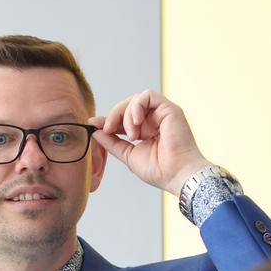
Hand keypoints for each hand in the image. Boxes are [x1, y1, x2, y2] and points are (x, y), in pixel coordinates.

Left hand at [90, 90, 210, 198]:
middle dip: (114, 115)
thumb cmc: (159, 170)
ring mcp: (162, 113)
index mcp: (146, 130)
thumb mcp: (128, 155)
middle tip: (108, 129)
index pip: (124, 117)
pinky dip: (137, 106)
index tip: (93, 123)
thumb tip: (95, 131)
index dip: (108, 119)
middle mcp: (154, 119)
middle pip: (128, 105)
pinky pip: (148, 95)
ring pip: (136, 99)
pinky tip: (136, 123)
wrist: (177, 175)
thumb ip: (112, 142)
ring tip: (132, 134)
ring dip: (127, 114)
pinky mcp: (169, 108)